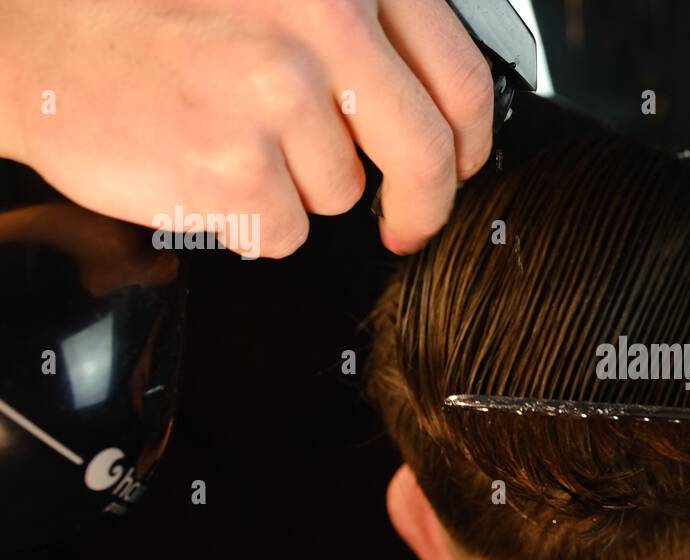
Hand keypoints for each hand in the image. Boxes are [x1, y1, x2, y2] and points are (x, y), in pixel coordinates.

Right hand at [0, 0, 493, 256]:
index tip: (459, 164)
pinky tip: (205, 164)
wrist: (33, 41)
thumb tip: (437, 107)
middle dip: (422, 203)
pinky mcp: (237, 170)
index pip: (459, 77)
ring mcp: (278, 97)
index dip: (469, 140)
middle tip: (406, 220)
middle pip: (425, 153)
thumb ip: (358, 27)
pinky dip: (251, 217)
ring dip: (300, 185)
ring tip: (231, 134)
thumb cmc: (146, 8)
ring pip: (345, 192)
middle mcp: (321, 21)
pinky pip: (287, 230)